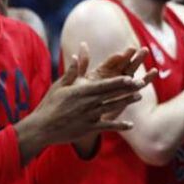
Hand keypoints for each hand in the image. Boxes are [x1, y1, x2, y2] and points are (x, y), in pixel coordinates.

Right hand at [15, 45, 149, 161]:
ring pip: (113, 108)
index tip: (130, 77)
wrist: (41, 128)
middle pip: (112, 94)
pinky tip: (131, 125)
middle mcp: (88, 103)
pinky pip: (108, 126)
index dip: (119, 81)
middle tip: (142, 83)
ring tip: (139, 97)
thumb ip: (72, 72)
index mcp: (81, 92)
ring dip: (127, 102)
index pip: (104, 85)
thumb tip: (78, 54)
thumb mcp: (59, 86)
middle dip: (128, 89)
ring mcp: (90, 116)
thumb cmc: (49, 104)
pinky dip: (120, 126)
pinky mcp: (90, 128)